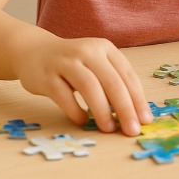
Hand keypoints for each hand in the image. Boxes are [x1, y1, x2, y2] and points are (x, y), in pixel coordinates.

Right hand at [13, 35, 152, 135]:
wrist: (34, 51)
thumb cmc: (72, 64)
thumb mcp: (96, 65)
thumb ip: (112, 82)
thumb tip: (133, 114)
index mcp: (104, 48)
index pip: (127, 74)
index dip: (138, 99)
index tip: (145, 120)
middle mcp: (87, 51)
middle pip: (112, 81)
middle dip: (125, 108)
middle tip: (132, 130)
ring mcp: (66, 61)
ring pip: (89, 86)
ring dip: (101, 110)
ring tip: (108, 128)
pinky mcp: (47, 75)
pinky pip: (63, 95)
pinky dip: (75, 110)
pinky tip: (82, 121)